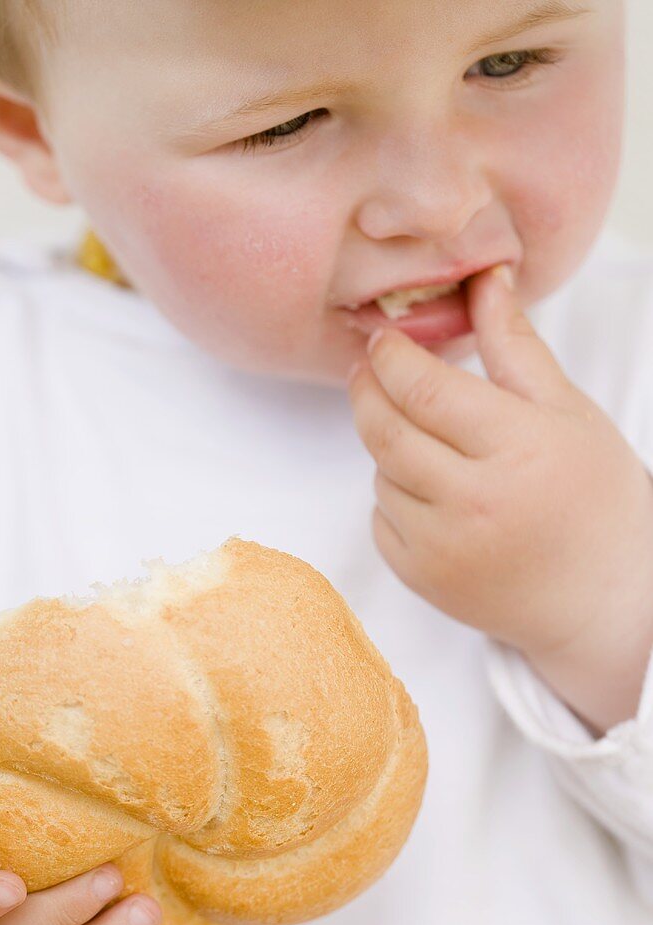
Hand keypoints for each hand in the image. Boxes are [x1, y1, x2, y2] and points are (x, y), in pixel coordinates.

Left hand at [348, 265, 652, 730]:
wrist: (602, 600)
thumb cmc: (596, 501)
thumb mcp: (567, 412)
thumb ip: (515, 346)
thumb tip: (483, 280)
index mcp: (516, 447)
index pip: (424, 389)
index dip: (392, 357)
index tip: (383, 339)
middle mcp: (472, 500)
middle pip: (385, 429)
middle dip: (366, 390)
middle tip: (368, 370)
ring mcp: (442, 546)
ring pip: (380, 473)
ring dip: (388, 448)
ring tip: (427, 442)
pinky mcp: (423, 579)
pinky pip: (380, 520)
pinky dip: (394, 497)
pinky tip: (431, 493)